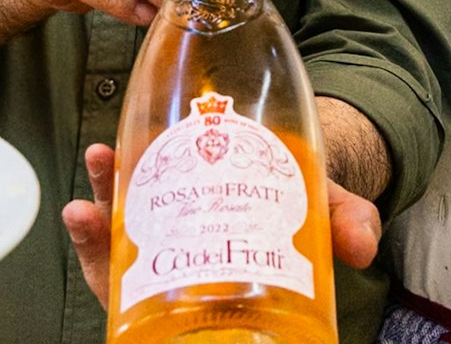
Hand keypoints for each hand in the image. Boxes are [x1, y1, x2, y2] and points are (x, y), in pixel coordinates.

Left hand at [63, 143, 380, 302]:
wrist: (298, 155)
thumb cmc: (301, 198)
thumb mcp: (323, 209)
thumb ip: (344, 224)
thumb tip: (361, 246)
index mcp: (213, 279)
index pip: (167, 297)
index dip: (134, 292)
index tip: (122, 275)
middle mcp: (181, 258)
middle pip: (129, 261)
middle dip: (101, 239)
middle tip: (89, 214)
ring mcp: (164, 222)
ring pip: (119, 222)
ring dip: (101, 192)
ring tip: (100, 162)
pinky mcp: (160, 184)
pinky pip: (125, 187)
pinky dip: (110, 175)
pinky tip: (104, 153)